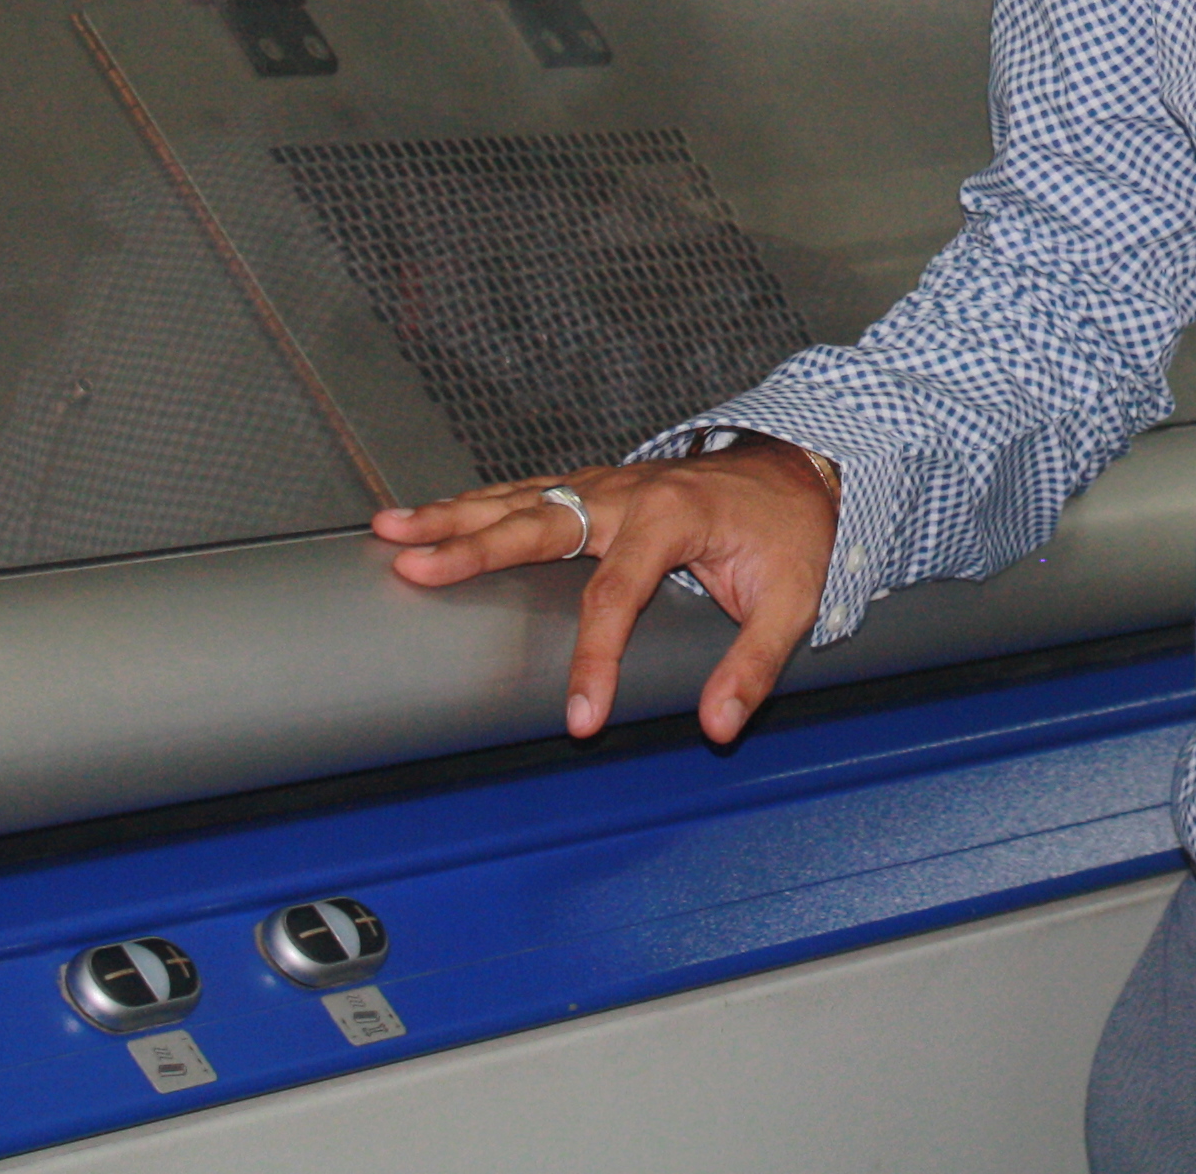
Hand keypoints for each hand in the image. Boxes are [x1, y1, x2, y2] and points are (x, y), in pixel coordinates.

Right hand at [369, 441, 841, 743]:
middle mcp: (628, 492)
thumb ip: (754, 664)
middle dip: (472, 547)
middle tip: (414, 568)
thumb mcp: (794, 602)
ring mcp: (606, 485)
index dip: (595, 661)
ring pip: (517, 497)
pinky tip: (430, 517)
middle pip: (537, 523)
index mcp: (673, 519)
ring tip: (390, 531)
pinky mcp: (597, 487)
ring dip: (452, 515)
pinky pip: (527, 493)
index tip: (581, 717)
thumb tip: (717, 726)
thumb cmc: (794, 533)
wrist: (804, 470)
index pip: (616, 597)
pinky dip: (475, 504)